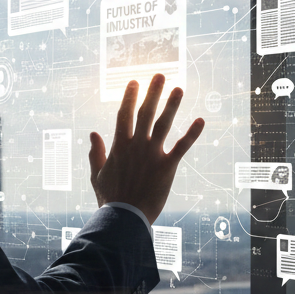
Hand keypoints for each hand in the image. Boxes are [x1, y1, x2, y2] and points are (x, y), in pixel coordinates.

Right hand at [88, 74, 204, 224]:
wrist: (125, 218)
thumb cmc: (110, 198)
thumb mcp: (97, 174)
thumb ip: (95, 153)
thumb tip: (93, 133)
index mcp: (119, 146)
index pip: (124, 115)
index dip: (129, 97)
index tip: (133, 82)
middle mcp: (136, 145)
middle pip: (144, 113)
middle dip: (152, 92)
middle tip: (159, 75)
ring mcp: (152, 154)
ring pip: (163, 124)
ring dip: (171, 105)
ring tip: (179, 88)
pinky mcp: (167, 167)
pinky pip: (181, 147)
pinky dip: (192, 134)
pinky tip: (201, 120)